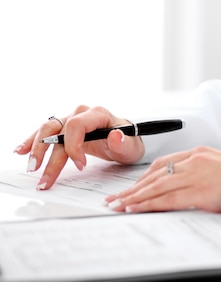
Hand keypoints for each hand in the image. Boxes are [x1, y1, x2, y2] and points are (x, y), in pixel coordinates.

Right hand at [14, 105, 144, 189]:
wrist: (127, 140)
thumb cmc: (129, 142)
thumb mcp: (131, 146)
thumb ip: (123, 143)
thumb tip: (115, 136)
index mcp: (98, 114)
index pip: (76, 126)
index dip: (74, 146)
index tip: (79, 166)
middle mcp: (82, 113)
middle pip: (57, 129)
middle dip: (48, 153)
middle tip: (43, 176)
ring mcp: (71, 119)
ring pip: (47, 130)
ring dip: (36, 149)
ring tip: (31, 167)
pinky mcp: (65, 129)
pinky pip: (46, 133)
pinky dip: (33, 142)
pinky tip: (22, 151)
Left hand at [105, 146, 220, 213]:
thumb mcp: (219, 165)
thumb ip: (199, 170)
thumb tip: (180, 183)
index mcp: (198, 152)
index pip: (163, 164)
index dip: (143, 177)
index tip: (130, 187)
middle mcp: (194, 161)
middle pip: (154, 175)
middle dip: (131, 188)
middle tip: (113, 199)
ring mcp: (196, 175)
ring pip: (156, 187)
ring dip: (134, 197)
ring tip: (118, 206)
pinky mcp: (200, 191)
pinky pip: (168, 199)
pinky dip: (149, 204)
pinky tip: (136, 208)